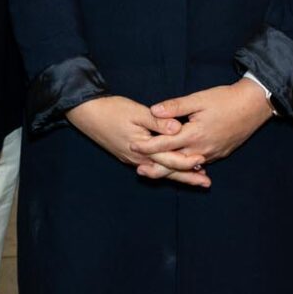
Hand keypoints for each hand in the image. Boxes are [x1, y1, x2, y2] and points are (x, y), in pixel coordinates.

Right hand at [66, 96, 208, 187]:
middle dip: (187, 177)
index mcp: (141, 148)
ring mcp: (132, 159)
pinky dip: (164, 169)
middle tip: (206, 183)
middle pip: (166, 171)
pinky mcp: (128, 155)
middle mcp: (138, 159)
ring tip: (195, 179)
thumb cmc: (111, 110)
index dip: (187, 162)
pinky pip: (151, 166)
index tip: (204, 163)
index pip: (169, 160)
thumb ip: (158, 122)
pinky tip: (171, 168)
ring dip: (177, 175)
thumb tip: (178, 129)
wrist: (86, 113)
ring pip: (159, 170)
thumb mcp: (136, 112)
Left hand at [136, 81, 274, 169]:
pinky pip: (199, 164)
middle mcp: (202, 149)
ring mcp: (212, 154)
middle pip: (174, 163)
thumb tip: (153, 110)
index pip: (165, 144)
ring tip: (156, 170)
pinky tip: (180, 167)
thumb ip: (175, 106)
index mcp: (194, 134)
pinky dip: (187, 167)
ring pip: (187, 166)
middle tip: (138, 170)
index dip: (147, 146)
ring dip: (171, 169)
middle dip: (156, 168)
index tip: (133, 146)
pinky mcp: (219, 154)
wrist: (254, 105)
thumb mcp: (199, 99)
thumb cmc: (226, 99)